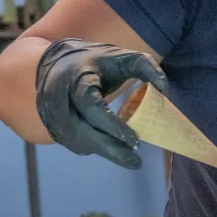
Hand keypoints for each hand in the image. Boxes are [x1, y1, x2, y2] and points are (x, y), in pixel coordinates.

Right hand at [35, 39, 167, 169]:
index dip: (112, 125)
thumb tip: (164, 87)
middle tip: (135, 161)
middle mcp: (59, 100)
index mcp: (76, 80)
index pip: (90, 107)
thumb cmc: (92, 61)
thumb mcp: (118, 56)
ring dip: (103, 151)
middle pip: (81, 131)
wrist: (52, 64)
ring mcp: (52, 115)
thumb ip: (143, 66)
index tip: (134, 139)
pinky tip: (110, 149)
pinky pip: (73, 143)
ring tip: (128, 158)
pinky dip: (93, 148)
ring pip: (77, 141)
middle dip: (109, 148)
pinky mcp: (53, 126)